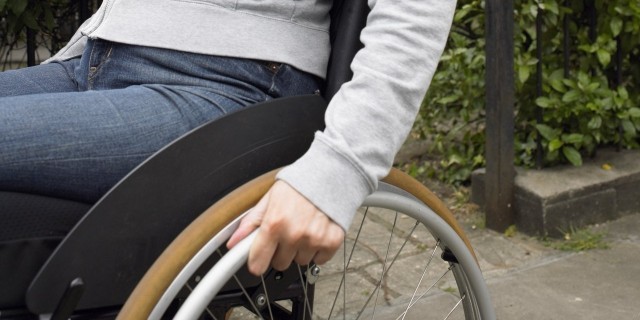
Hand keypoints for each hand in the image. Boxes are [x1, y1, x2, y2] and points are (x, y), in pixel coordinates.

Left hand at [227, 180, 343, 275]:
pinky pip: (319, 260)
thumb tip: (234, 242)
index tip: (259, 259)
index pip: (258, 263)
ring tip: (303, 229)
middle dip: (281, 252)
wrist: (329, 174)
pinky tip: (317, 233)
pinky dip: (318, 250)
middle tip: (286, 233)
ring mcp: (314, 240)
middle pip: (280, 264)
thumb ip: (251, 222)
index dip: (257, 262)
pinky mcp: (331, 242)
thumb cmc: (299, 185)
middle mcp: (294, 234)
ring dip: (300, 250)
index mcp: (274, 223)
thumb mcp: (270, 199)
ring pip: (300, 262)